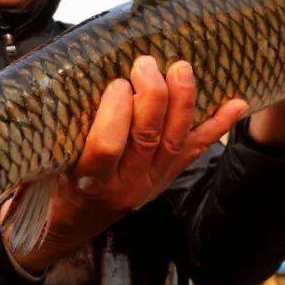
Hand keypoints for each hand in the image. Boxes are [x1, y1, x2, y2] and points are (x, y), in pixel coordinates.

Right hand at [2, 55, 247, 273]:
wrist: (74, 220)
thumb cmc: (54, 178)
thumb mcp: (47, 157)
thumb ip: (59, 124)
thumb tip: (67, 69)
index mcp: (88, 179)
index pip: (107, 145)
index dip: (115, 112)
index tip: (114, 83)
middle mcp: (124, 185)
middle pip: (147, 137)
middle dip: (151, 95)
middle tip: (145, 63)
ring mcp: (151, 183)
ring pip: (174, 140)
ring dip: (182, 101)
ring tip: (181, 68)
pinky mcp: (167, 178)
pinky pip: (194, 150)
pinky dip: (217, 126)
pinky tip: (237, 104)